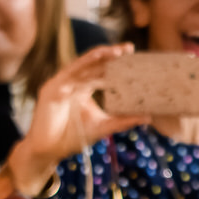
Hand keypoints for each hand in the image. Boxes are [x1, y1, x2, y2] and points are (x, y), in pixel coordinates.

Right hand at [3, 46, 146, 192]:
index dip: (115, 62)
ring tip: (116, 51)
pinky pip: (70, 72)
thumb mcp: (104, 127)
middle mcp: (72, 83)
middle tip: (129, 48)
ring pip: (82, 65)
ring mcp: (61, 84)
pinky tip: (97, 58)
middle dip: (110, 55)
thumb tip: (149, 117)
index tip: (133, 53)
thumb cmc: (73, 138)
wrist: (49, 151)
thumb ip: (124, 121)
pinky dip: (84, 64)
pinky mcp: (52, 88)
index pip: (101, 70)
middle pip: (93, 64)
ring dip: (99, 56)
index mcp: (83, 88)